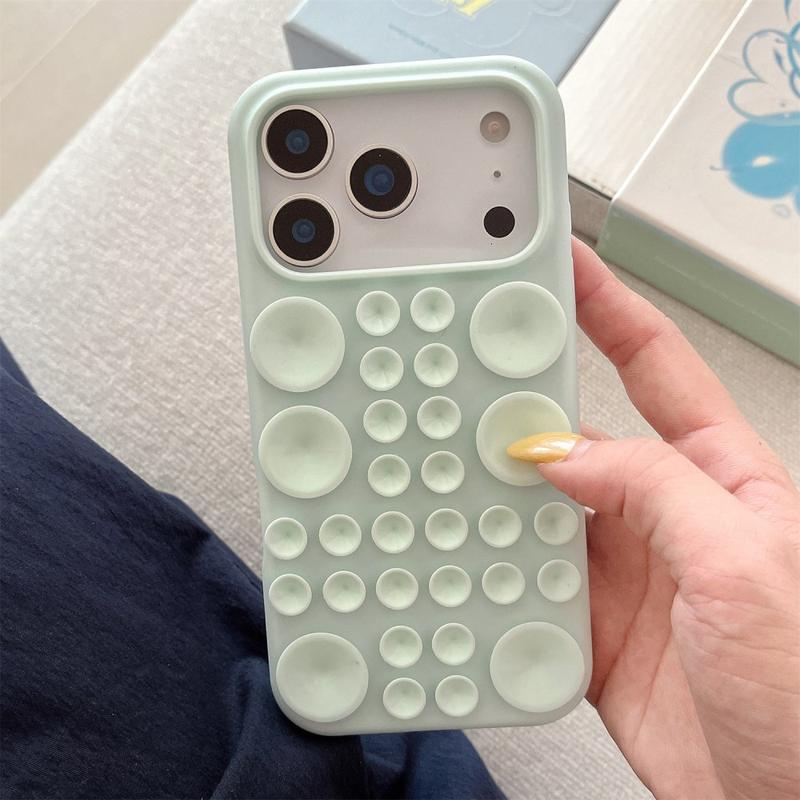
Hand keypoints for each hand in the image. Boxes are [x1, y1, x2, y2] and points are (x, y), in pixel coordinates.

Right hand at [527, 240, 798, 798]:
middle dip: (537, 399)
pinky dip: (497, 562)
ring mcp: (626, 571)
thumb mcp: (743, 565)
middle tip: (482, 372)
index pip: (658, 369)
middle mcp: (669, 515)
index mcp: (723, 478)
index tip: (567, 270)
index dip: (610, 312)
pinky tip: (475, 550)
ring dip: (506, 489)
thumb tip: (566, 452)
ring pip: (547, 506)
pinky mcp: (592, 626)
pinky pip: (530, 575)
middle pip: (588, 434)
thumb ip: (652, 493)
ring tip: (462, 463)